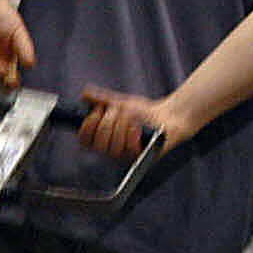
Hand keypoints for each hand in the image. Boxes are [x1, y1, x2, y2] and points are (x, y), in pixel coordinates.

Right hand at [77, 87, 193, 159]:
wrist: (168, 116)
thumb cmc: (145, 112)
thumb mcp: (120, 103)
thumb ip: (101, 99)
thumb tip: (85, 93)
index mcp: (103, 139)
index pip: (84, 140)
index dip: (88, 126)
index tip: (98, 111)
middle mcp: (111, 151)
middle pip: (98, 144)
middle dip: (107, 123)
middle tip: (118, 111)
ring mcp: (125, 157)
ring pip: (112, 148)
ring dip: (121, 127)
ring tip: (131, 116)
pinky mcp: (139, 159)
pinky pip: (129, 150)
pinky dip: (132, 135)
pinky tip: (137, 126)